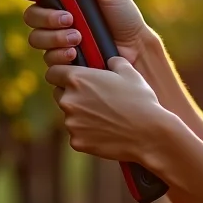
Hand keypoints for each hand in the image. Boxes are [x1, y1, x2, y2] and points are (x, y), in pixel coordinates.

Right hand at [20, 0, 153, 65]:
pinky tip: (76, 54)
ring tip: (78, 38)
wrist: (135, 47)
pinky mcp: (61, 60)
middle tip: (70, 19)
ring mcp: (57, 38)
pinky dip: (60, 55)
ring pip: (36, 38)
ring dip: (55, 37)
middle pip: (31, 15)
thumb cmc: (123, 14)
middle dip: (47, 18)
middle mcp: (55, 15)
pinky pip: (47, 59)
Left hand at [46, 56, 175, 163]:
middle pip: (59, 93)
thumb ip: (113, 61)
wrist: (149, 133)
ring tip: (105, 116)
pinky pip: (78, 134)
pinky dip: (88, 132)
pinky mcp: (77, 142)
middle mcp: (68, 100)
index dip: (61, 73)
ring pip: (70, 115)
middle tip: (93, 97)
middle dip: (71, 93)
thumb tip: (109, 60)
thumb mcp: (129, 72)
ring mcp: (71, 123)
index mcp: (77, 79)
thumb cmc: (140, 100)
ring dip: (81, 114)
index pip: (53, 72)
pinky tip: (107, 131)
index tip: (70, 76)